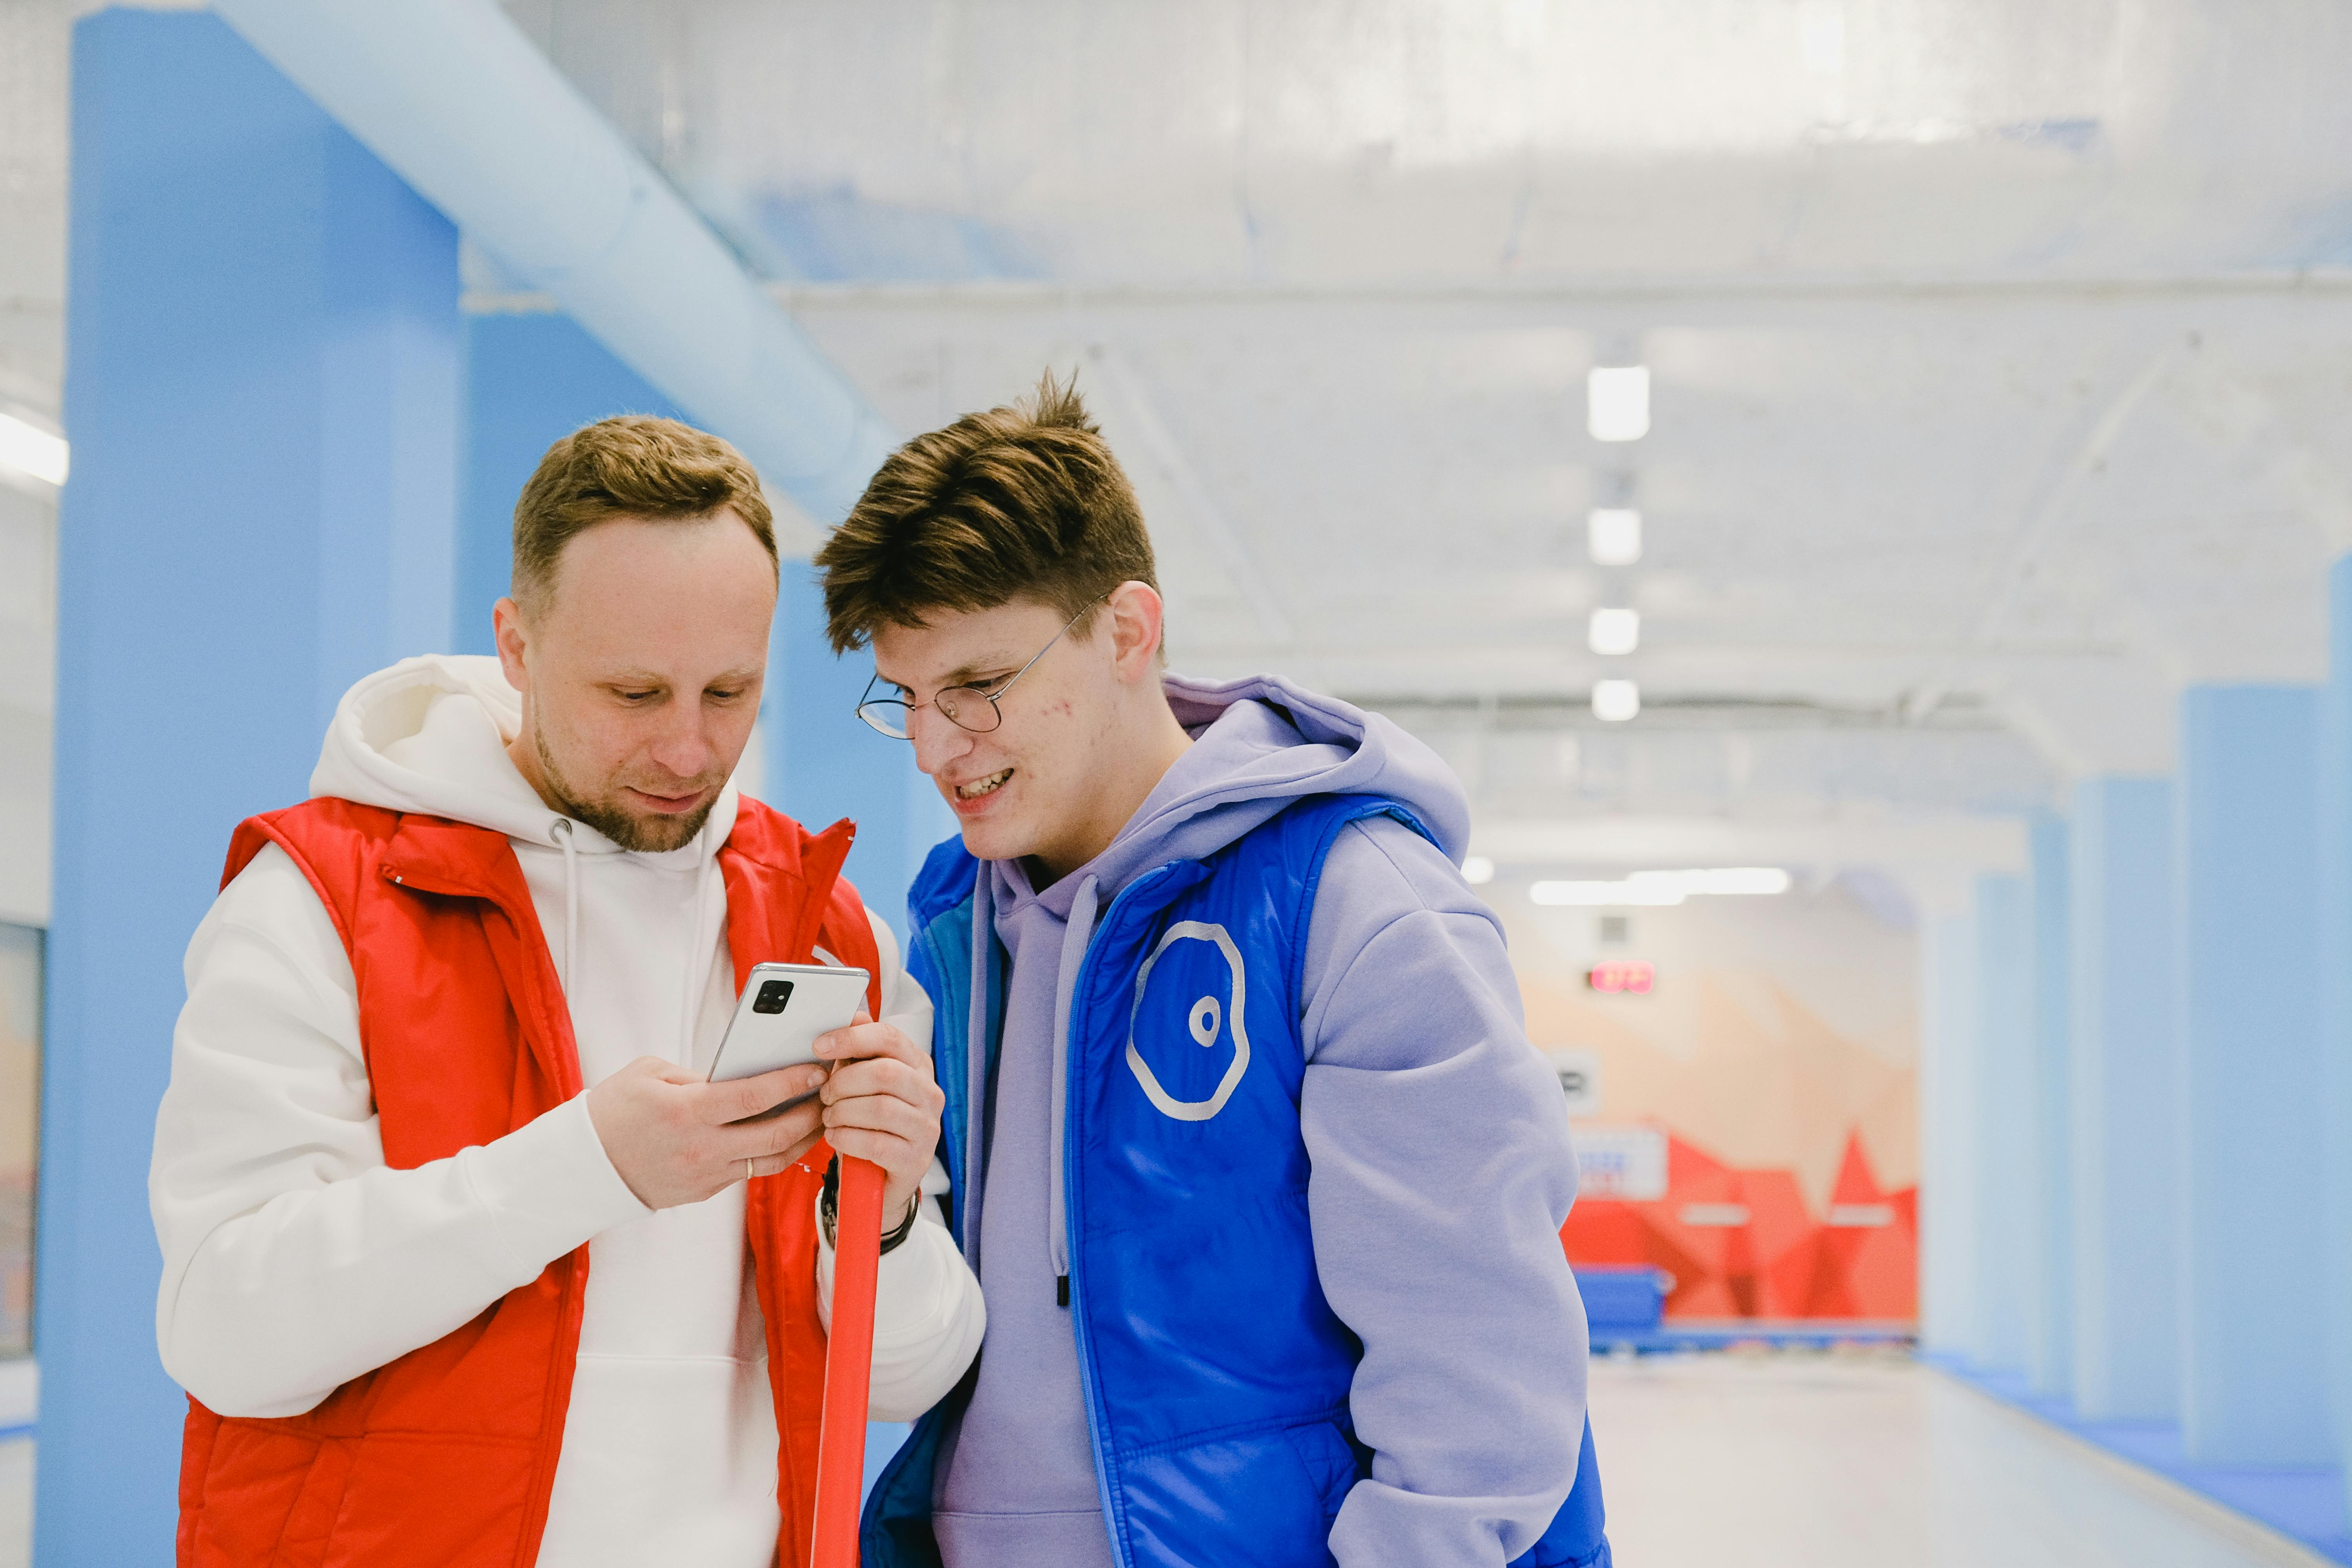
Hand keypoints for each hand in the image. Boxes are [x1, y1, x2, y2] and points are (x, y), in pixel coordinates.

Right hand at [586, 1056, 827, 1209]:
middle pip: (774, 1136)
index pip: (753, 1097)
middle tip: (830, 1094)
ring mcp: (704, 1175)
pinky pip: (749, 1171)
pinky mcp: (704, 1192)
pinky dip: (772, 1152)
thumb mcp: (650, 1073)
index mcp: (686, 1112)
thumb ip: (698, 1074)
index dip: (791, 1083)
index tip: (816, 1069)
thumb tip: (741, 1075)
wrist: (584, 1165)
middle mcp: (700, 1149)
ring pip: (770, 1160)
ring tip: (819, 1115)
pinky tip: (785, 1133)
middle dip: (810, 1114)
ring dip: (801, 1139)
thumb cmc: (614, 1110)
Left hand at [814, 1011, 943, 1234]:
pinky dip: (846, 1138)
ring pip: (880, 1108)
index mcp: (918, 1066)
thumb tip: (855, 1015)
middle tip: (824, 1095)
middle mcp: (930, 1093)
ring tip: (829, 1118)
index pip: (890, 1038)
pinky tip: (835, 1137)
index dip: (852, 1038)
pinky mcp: (916, 1159)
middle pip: (884, 1072)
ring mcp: (927, 1127)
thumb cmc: (868, 1124)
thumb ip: (859, 1052)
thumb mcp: (861, 1085)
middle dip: (843, 1082)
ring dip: (842, 1112)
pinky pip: (877, 1143)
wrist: (879, 1179)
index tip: (819, 1045)